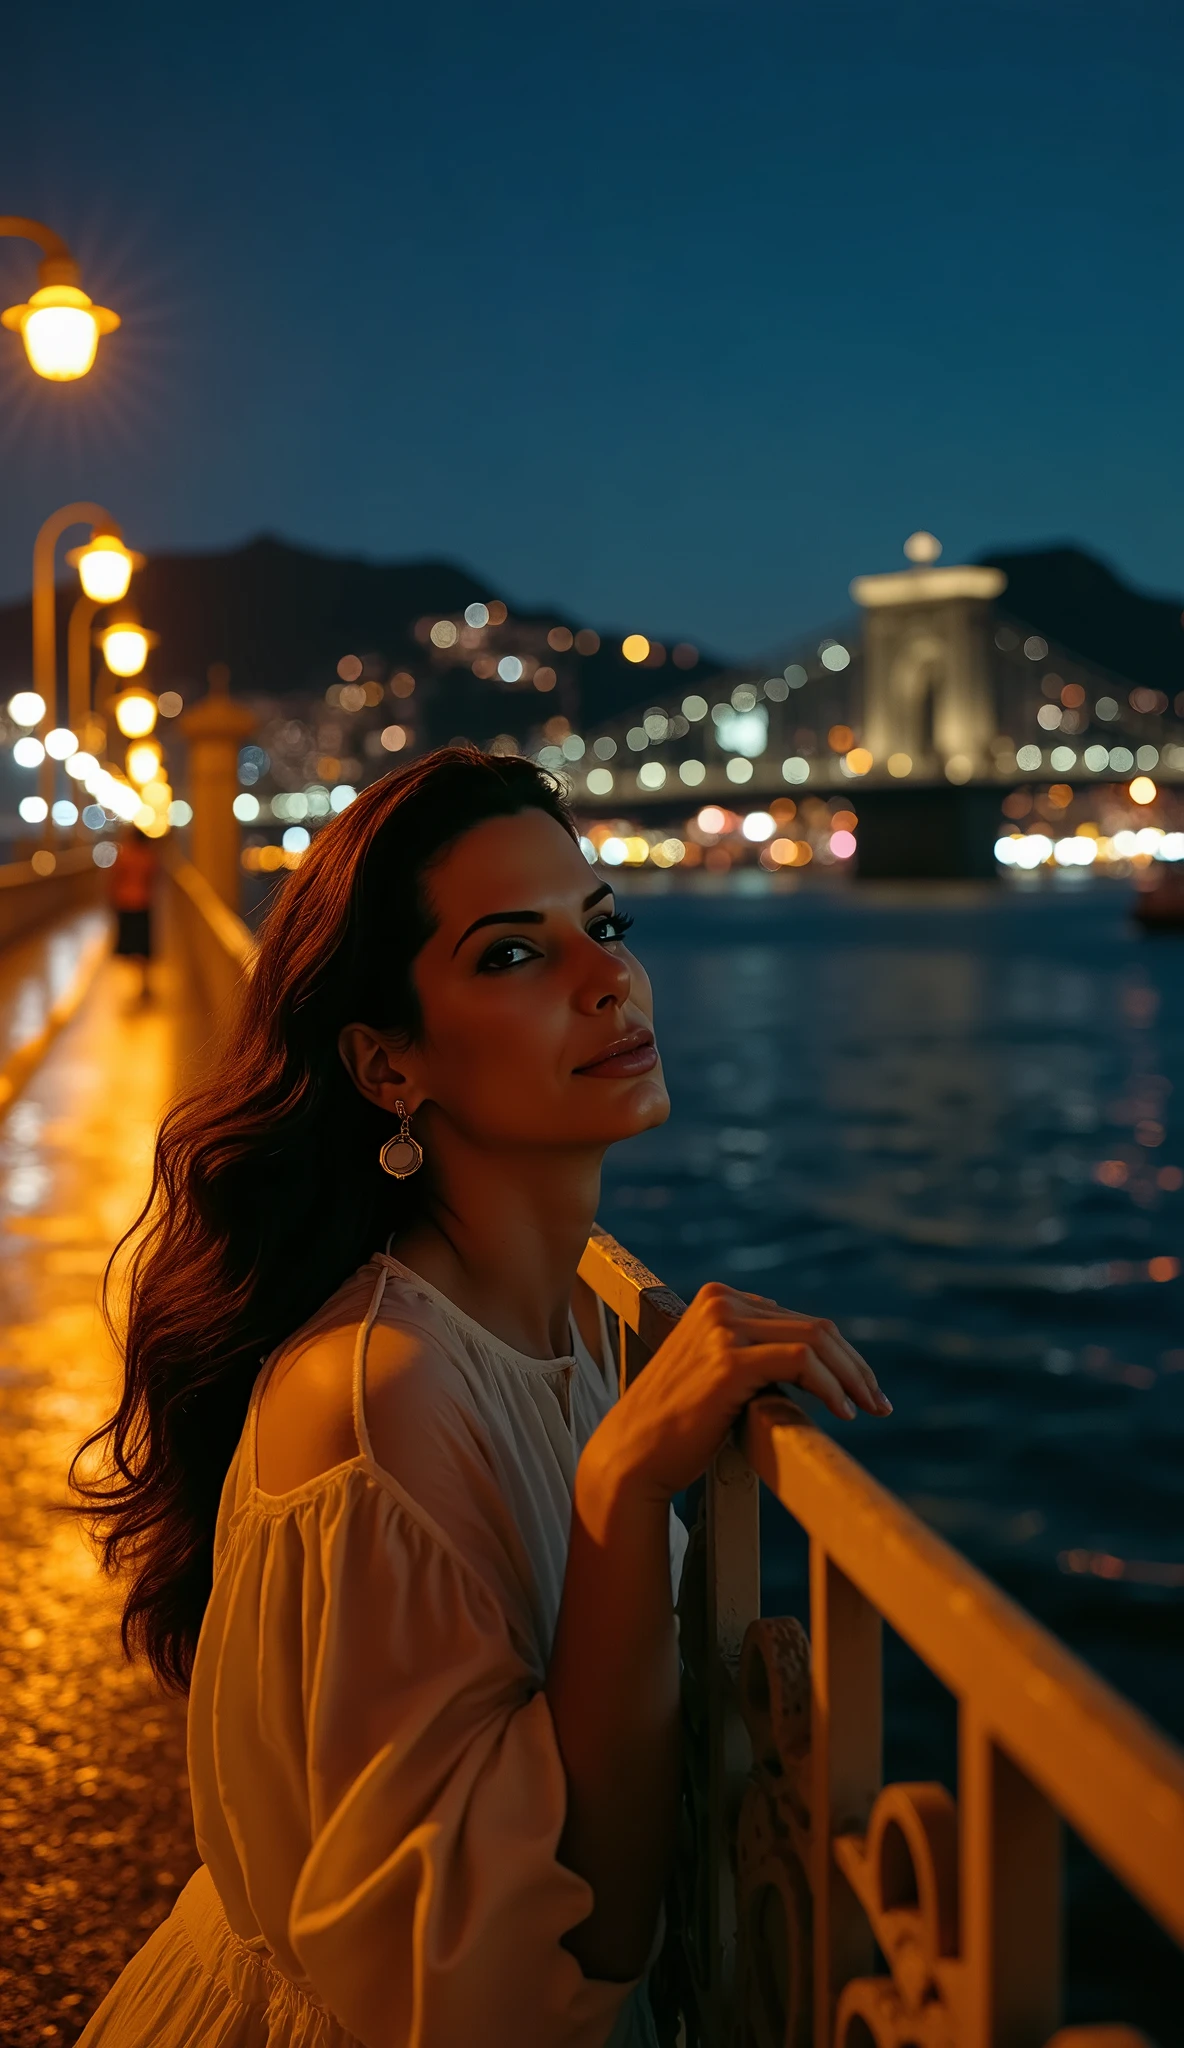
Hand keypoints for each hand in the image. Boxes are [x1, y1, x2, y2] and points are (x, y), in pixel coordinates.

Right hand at [583, 1282, 890, 1506]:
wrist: (633, 1455)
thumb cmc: (677, 1423)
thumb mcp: (715, 1370)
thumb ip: (753, 1349)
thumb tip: (813, 1354)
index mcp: (718, 1297)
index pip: (799, 1319)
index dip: (839, 1355)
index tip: (862, 1390)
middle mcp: (720, 1301)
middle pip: (814, 1327)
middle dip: (854, 1366)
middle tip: (879, 1403)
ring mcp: (721, 1327)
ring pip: (815, 1341)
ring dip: (852, 1377)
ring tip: (870, 1409)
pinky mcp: (727, 1360)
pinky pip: (801, 1362)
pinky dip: (831, 1387)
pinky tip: (843, 1413)